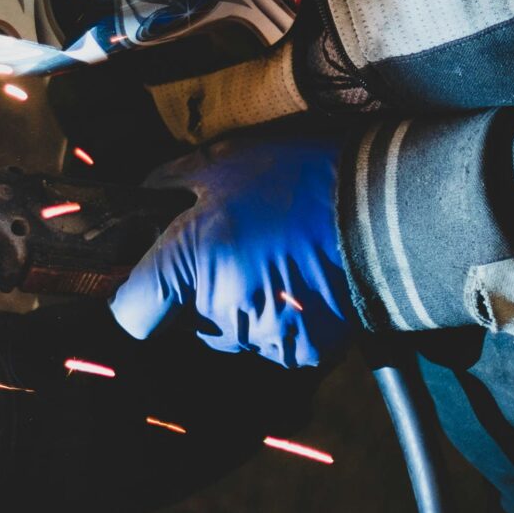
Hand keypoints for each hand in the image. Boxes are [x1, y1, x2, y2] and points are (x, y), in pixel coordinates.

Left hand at [108, 131, 353, 369]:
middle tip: (233, 250)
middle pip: (185, 321)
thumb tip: (140, 198)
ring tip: (274, 260)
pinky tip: (300, 283)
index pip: (131, 314)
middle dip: (199, 292)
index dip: (135, 298)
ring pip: (230, 332)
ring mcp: (263, 335)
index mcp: (190, 263)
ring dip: (240, 305)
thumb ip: (166, 184)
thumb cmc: (298, 180)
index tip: (150, 280)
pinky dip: (280, 319)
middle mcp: (221, 309)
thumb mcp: (221, 161)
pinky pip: (272, 342)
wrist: (382, 209)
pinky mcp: (302, 351)